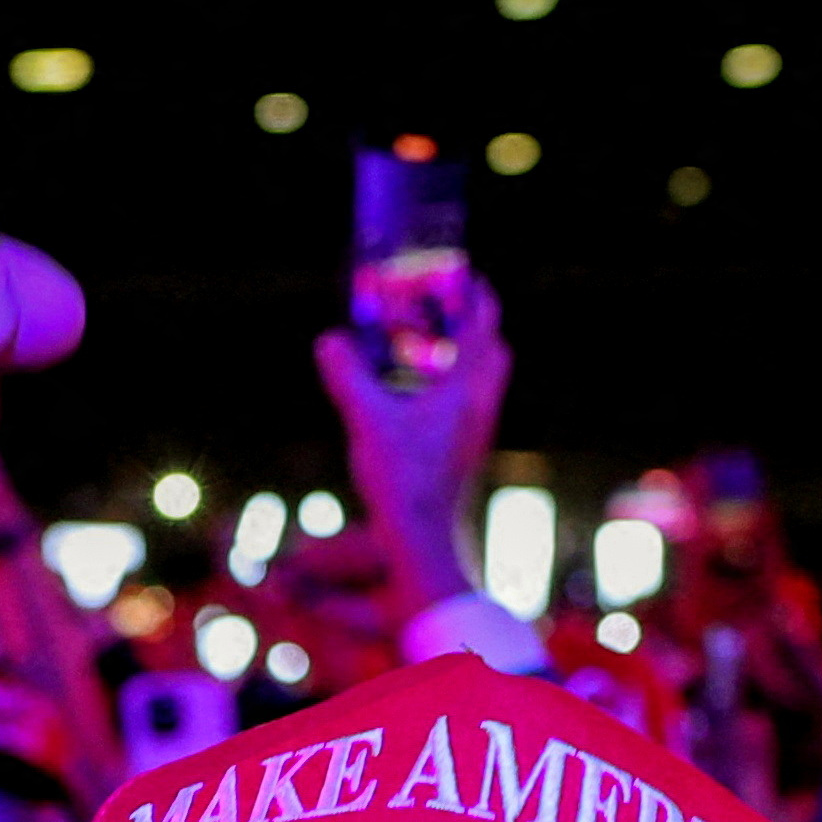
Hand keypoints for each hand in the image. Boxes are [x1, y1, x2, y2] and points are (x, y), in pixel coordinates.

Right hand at [313, 263, 513, 614]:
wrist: (424, 545)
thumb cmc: (403, 481)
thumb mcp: (367, 421)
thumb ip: (347, 376)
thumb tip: (328, 341)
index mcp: (467, 389)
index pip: (483, 326)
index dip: (476, 295)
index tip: (466, 275)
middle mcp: (481, 409)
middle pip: (493, 353)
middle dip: (475, 328)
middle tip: (446, 315)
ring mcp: (477, 436)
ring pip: (483, 384)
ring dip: (463, 362)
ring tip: (427, 356)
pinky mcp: (466, 459)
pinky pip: (468, 411)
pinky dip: (451, 394)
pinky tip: (417, 406)